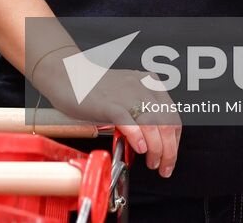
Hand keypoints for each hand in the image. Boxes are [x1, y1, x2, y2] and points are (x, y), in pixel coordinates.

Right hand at [30, 55, 182, 177]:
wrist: (67, 76)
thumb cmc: (94, 89)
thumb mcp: (127, 96)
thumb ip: (142, 112)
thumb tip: (154, 142)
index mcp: (149, 83)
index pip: (173, 117)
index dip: (174, 143)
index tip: (169, 158)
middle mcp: (141, 86)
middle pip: (166, 123)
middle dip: (168, 151)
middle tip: (163, 166)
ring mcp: (125, 93)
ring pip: (152, 124)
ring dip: (156, 149)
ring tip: (152, 162)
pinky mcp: (108, 102)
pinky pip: (128, 120)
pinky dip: (138, 136)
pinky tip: (140, 148)